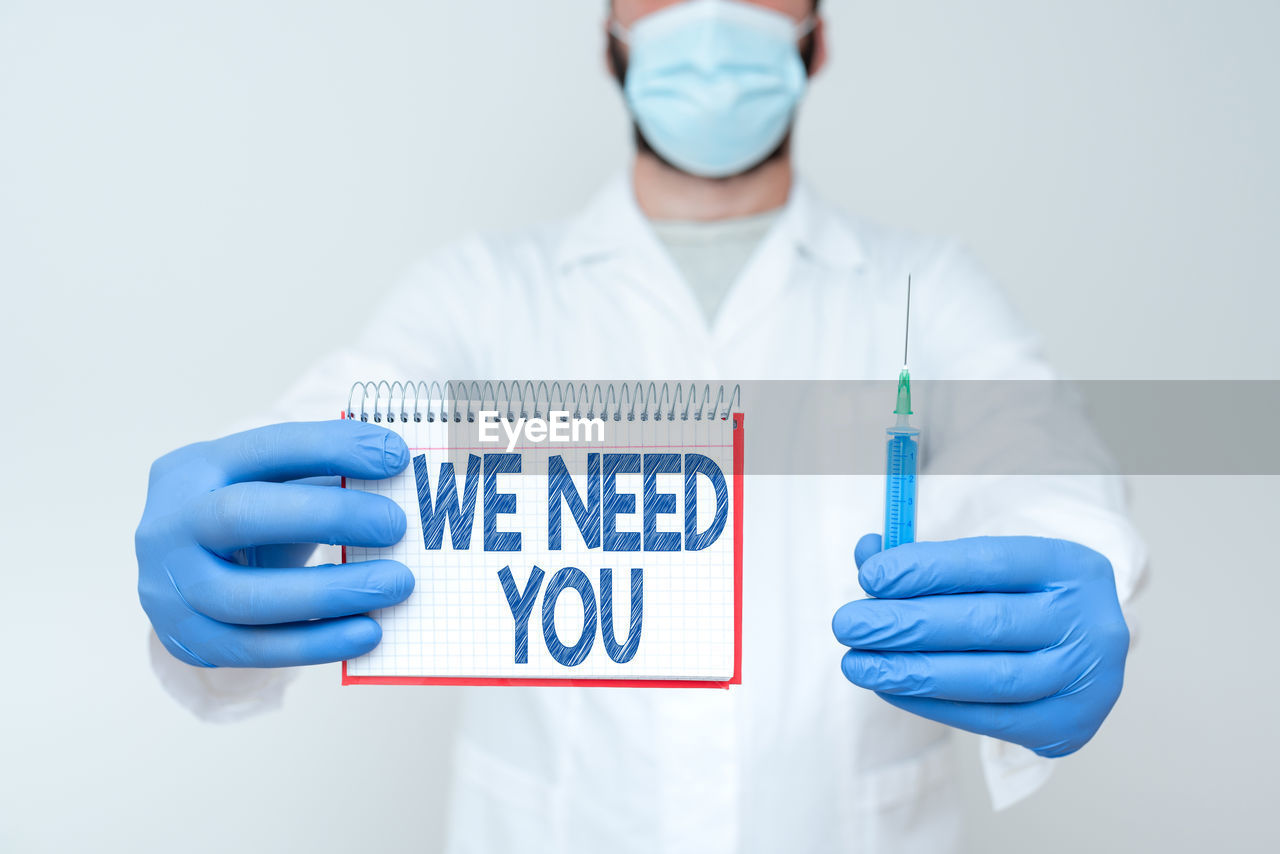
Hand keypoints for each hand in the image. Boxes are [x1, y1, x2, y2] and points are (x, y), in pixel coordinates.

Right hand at [136, 421, 414, 667]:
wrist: (184, 574)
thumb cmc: (251, 519)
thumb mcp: (272, 484)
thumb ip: (325, 477)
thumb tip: (400, 483)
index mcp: (197, 467)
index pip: (267, 448)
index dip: (332, 449)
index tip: (396, 457)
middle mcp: (171, 523)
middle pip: (240, 516)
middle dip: (327, 517)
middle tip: (396, 525)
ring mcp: (170, 587)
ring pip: (246, 598)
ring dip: (330, 593)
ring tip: (395, 584)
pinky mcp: (187, 639)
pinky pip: (255, 649)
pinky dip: (318, 643)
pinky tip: (368, 632)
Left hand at [832, 535, 1129, 756]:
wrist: (1084, 652)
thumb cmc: (1020, 599)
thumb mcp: (988, 568)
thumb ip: (926, 561)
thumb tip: (867, 555)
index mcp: (1068, 566)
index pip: (991, 563)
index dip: (927, 569)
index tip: (870, 577)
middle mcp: (1086, 621)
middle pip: (989, 622)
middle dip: (907, 623)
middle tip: (848, 624)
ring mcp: (1083, 679)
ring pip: (990, 678)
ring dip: (913, 672)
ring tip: (858, 664)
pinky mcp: (1066, 725)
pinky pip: (990, 719)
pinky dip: (932, 704)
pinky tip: (890, 688)